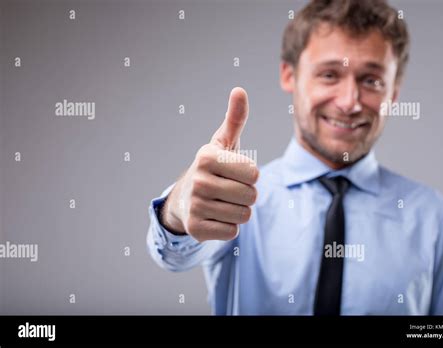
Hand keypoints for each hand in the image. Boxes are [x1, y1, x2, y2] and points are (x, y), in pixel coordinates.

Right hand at [161, 87, 258, 241]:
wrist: (184, 198)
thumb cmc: (213, 168)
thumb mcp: (223, 143)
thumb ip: (235, 118)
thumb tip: (239, 90)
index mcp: (206, 156)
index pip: (254, 173)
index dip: (249, 175)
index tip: (232, 172)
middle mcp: (198, 180)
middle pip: (252, 196)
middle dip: (246, 195)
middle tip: (228, 190)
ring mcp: (195, 206)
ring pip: (244, 216)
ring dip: (238, 211)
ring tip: (221, 203)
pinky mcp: (195, 230)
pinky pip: (233, 232)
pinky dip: (228, 226)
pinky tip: (214, 217)